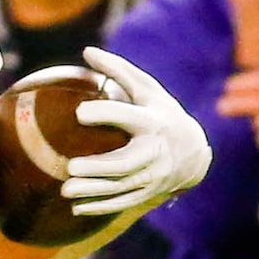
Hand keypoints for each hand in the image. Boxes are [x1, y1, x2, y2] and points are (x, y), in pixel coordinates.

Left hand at [61, 46, 212, 218]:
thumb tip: (87, 50)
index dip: (105, 113)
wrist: (194, 153)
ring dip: (93, 191)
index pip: (128, 116)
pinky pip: (122, 203)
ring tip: (65, 190)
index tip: (79, 112)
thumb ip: (119, 71)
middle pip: (125, 163)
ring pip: (121, 187)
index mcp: (152, 122)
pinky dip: (99, 207)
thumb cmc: (163, 114)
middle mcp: (154, 152)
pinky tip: (76, 208)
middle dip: (99, 167)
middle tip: (70, 168)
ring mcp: (153, 176)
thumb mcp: (148, 90)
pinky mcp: (147, 194)